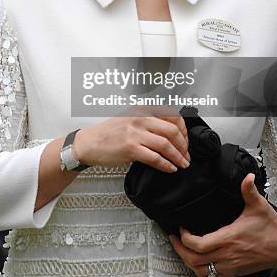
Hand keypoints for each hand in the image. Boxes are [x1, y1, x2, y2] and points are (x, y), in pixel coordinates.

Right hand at [74, 111, 189, 172]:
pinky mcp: (131, 148)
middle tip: (186, 154)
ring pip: (166, 144)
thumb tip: (172, 132)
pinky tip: (170, 168)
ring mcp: (135, 133)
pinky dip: (166, 165)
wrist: (90, 142)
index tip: (185, 140)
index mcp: (142, 109)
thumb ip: (150, 120)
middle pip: (173, 130)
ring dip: (178, 157)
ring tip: (182, 163)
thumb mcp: (131, 118)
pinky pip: (155, 158)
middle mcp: (140, 118)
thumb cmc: (109, 132)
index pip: (172, 115)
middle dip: (184, 145)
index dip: (183, 130)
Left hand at [169, 173, 276, 276]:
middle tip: (173, 238)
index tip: (181, 227)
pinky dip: (199, 272)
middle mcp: (228, 255)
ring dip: (187, 262)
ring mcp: (230, 266)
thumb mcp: (258, 205)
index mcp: (230, 238)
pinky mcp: (234, 272)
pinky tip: (195, 262)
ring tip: (181, 249)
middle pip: (195, 260)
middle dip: (179, 249)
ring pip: (201, 271)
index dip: (185, 237)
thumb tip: (247, 176)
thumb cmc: (270, 228)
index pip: (199, 244)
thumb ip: (249, 190)